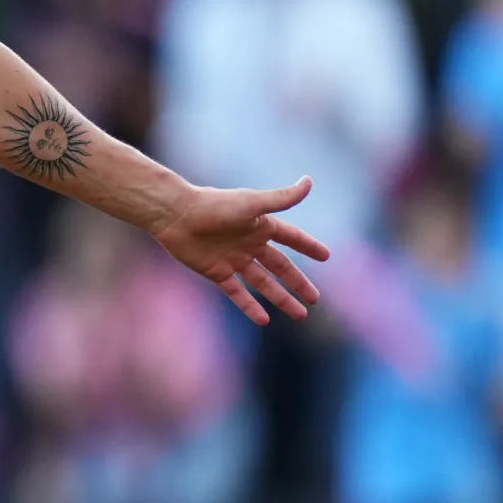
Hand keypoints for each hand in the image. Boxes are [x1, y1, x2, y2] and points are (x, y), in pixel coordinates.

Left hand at [149, 177, 330, 324]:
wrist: (176, 215)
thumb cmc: (215, 206)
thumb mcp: (253, 203)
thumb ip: (282, 198)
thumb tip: (309, 181)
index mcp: (260, 225)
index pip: (291, 238)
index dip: (308, 246)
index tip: (326, 256)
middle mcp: (249, 243)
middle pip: (280, 267)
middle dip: (297, 282)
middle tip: (315, 299)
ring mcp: (233, 259)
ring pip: (263, 283)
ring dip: (280, 298)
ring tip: (300, 314)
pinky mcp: (216, 272)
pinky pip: (237, 292)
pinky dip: (250, 306)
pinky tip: (264, 320)